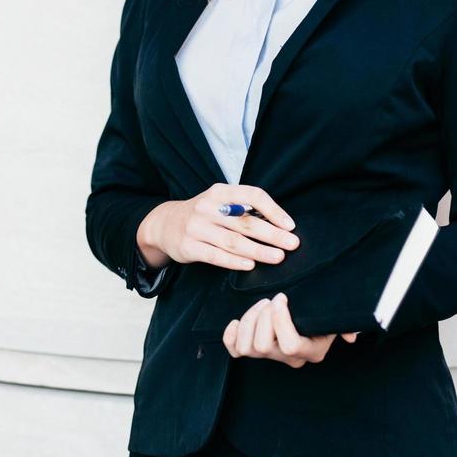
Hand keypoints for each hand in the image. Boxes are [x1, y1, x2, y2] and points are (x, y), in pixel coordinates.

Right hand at [135, 183, 299, 271]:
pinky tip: (250, 265)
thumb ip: (243, 208)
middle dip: (272, 234)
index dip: (273, 210)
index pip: (252, 195)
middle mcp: (207, 207)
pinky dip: (234, 261)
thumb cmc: (203, 215)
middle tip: (292, 244)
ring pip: (233, 241)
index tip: (290, 225)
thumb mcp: (219, 202)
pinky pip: (216, 255)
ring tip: (278, 257)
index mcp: (219, 192)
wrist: (164, 224)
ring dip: (259, 250)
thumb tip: (279, 224)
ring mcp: (196, 227)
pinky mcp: (188, 246)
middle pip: (246, 222)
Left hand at [221, 293, 359, 367]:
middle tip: (271, 299)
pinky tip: (235, 320)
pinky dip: (230, 335)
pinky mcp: (252, 349)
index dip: (280, 321)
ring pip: (247, 348)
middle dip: (263, 317)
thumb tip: (351, 337)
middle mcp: (288, 358)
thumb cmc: (324, 314)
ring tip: (261, 305)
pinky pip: (234, 350)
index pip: (289, 346)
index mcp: (310, 350)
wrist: (310, 315)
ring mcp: (269, 355)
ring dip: (249, 320)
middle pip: (263, 346)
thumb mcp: (337, 317)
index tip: (282, 297)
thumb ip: (347, 325)